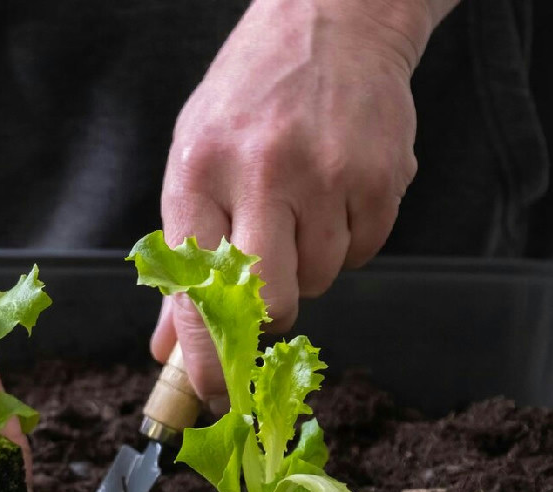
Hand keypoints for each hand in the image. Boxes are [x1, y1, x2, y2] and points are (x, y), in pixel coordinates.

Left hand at [152, 0, 430, 402]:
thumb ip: (183, 262)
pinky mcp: (383, 175)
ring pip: (321, 279)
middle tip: (267, 294)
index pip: (196, 288)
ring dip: (309, 265)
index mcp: (199, 172)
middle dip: (268, 316)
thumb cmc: (249, 99)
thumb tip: (169, 349)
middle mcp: (261, 172)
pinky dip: (349, 241)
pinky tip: (336, 194)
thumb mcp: (195, 163)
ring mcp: (327, 173)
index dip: (207, 353)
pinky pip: (365, 251)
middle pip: (270, 299)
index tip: (213, 394)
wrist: (333, 18)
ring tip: (300, 207)